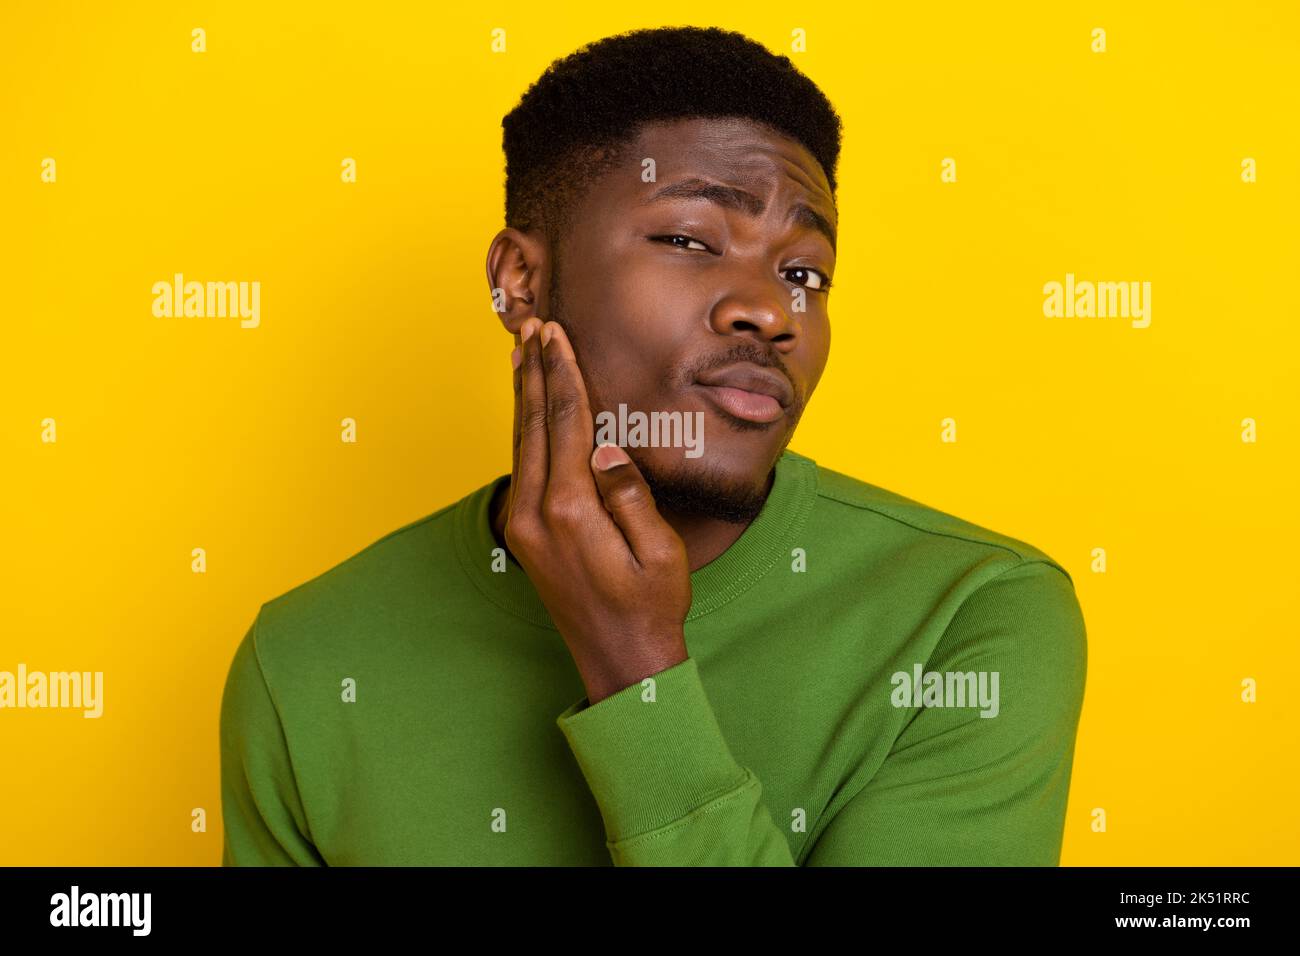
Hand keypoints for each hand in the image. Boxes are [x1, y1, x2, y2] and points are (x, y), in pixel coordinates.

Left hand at [504, 316, 690, 703]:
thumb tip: (604, 447)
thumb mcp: (659, 550)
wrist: (621, 664)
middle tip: (533, 327)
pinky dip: (524, 430)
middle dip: (534, 372)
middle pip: (533, 425)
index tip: (555, 335)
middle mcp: (535, 514)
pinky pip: (521, 466)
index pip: (566, 424)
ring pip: (520, 443)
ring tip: (523, 355)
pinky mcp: (525, 536)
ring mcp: (524, 526)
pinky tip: (528, 412)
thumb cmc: (651, 607)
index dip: (561, 374)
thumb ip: (629, 494)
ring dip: (524, 396)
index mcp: (570, 511)